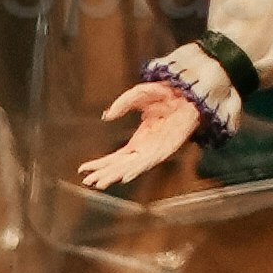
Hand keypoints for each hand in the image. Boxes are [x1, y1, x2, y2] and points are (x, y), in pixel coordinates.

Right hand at [78, 78, 198, 199]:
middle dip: (104, 174)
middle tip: (88, 182)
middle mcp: (146, 149)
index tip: (83, 170)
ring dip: (116, 175)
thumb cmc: (168, 92)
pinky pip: (150, 161)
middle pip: (120, 166)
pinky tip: (126, 176)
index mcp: (139, 140)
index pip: (115, 158)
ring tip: (101, 183)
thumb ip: (122, 103)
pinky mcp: (167, 148)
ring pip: (132, 167)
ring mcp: (156, 150)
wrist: (189, 89)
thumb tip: (106, 116)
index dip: (99, 164)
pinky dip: (137, 169)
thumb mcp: (139, 94)